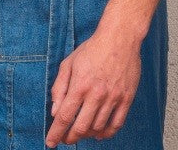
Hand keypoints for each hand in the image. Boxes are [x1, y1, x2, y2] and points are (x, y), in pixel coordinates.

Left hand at [45, 29, 140, 146]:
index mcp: (80, 85)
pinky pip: (117, 124)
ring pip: (98, 128)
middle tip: (66, 138)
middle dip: (70, 137)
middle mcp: (96, 94)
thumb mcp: (69, 63)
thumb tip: (55, 111)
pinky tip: (99, 133)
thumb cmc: (92, 49)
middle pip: (81, 127)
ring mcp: (113, 97)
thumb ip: (59, 87)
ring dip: (87, 134)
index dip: (56, 133)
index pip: (64, 117)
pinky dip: (107, 133)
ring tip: (82, 131)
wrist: (119, 37)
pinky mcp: (126, 98)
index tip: (51, 142)